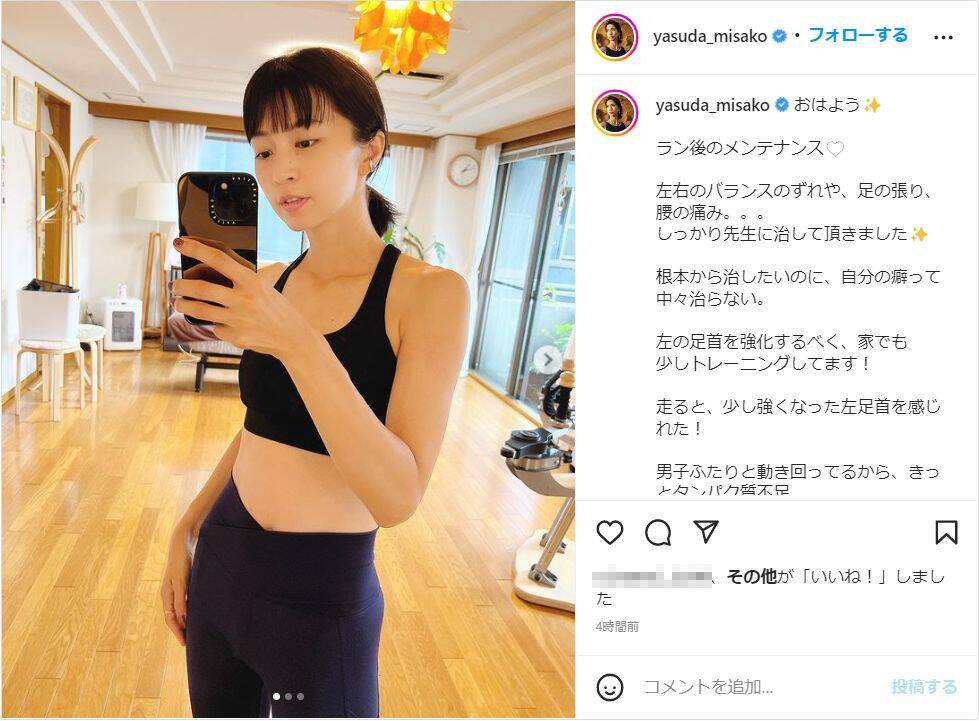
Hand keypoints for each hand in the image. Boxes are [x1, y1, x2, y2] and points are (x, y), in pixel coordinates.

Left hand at [161, 524, 193, 645]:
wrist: (185, 539)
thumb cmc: (188, 557)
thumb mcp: (189, 577)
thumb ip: (189, 590)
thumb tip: (194, 603)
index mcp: (169, 592)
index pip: (171, 616)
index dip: (177, 629)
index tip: (185, 640)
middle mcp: (168, 591)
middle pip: (170, 617)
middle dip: (177, 631)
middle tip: (184, 644)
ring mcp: (172, 586)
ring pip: (172, 611)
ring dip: (178, 625)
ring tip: (185, 636)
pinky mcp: (178, 580)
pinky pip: (179, 599)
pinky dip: (182, 610)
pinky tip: (186, 618)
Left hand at [171, 236, 312, 356]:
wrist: (293, 337)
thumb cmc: (276, 308)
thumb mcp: (263, 287)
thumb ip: (239, 280)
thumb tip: (207, 272)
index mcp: (252, 281)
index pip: (219, 259)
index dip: (196, 249)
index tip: (180, 243)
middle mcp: (244, 299)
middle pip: (201, 288)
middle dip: (181, 286)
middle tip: (176, 285)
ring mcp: (238, 319)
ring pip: (199, 310)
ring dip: (184, 305)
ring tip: (179, 302)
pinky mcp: (235, 336)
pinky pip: (215, 327)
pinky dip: (215, 324)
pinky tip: (224, 324)